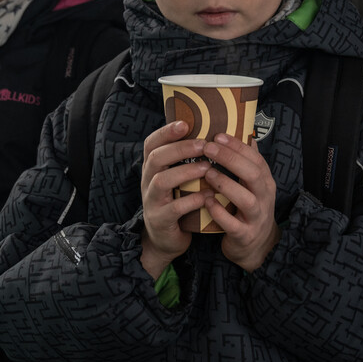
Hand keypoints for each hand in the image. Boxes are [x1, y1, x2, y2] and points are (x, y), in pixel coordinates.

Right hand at [139, 120, 212, 277]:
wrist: (167, 239)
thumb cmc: (178, 201)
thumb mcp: (179, 179)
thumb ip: (188, 160)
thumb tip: (215, 134)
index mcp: (153, 168)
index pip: (151, 144)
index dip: (165, 132)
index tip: (185, 123)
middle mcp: (147, 182)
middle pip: (155, 158)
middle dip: (179, 149)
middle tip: (203, 144)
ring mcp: (152, 201)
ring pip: (161, 181)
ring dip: (184, 172)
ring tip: (206, 167)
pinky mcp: (160, 220)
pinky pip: (173, 208)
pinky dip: (191, 200)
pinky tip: (207, 195)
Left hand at [200, 132, 279, 272]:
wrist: (256, 246)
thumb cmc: (249, 209)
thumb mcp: (253, 185)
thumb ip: (247, 162)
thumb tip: (244, 132)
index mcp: (265, 182)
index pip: (255, 158)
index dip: (238, 146)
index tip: (218, 134)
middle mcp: (264, 197)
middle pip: (252, 174)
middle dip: (230, 159)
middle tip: (208, 148)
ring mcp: (256, 217)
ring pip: (245, 199)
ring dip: (225, 184)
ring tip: (207, 173)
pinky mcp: (245, 235)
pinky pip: (233, 224)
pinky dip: (219, 212)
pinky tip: (206, 201)